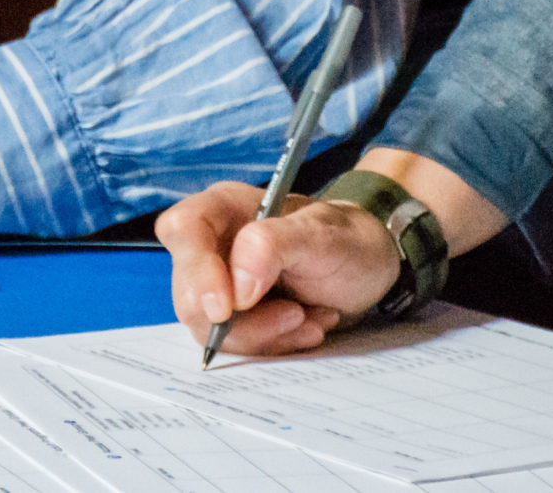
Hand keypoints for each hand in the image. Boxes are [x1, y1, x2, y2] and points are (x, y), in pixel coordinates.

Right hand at [156, 182, 397, 353]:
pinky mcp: (236, 316)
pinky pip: (236, 344)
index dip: (195, 272)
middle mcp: (215, 244)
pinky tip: (308, 324)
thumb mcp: (322, 236)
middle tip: (295, 314)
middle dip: (244, 320)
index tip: (226, 309)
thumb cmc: (347, 240)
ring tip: (310, 317)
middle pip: (191, 294)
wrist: (369, 266)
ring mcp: (222, 283)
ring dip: (265, 334)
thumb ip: (274, 245)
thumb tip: (236, 286)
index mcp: (226, 208)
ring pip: (211, 329)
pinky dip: (274, 343)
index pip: (183, 229)